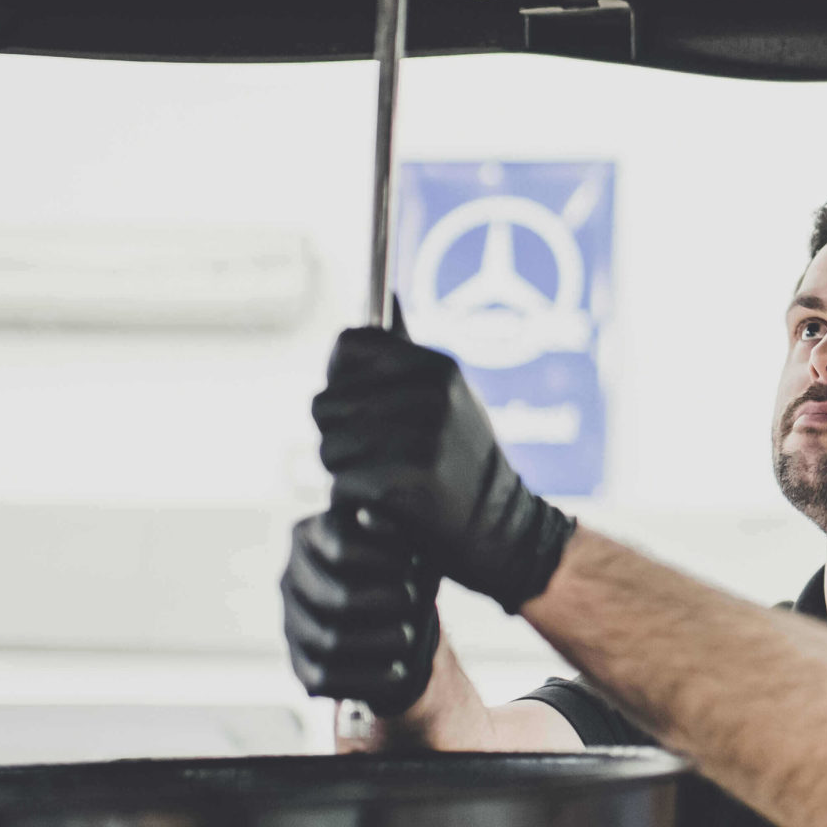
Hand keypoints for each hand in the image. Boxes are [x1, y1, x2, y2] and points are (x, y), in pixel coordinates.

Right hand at [281, 507, 441, 715]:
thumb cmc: (400, 560)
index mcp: (307, 536)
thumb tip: (369, 517)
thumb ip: (389, 523)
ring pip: (327, 640)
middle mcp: (290, 579)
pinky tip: (399, 672)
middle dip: (379, 602)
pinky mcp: (299, 662)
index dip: (378, 558)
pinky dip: (366, 678)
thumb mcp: (400, 535)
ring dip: (376, 641)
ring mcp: (290, 622)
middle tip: (413, 602)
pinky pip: (323, 678)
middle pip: (332, 598)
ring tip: (409, 637)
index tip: (413, 563)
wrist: (396, 606)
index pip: (338, 548)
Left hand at [310, 325, 575, 611]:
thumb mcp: (448, 397)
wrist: (500, 530)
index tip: (361, 406)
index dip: (342, 380)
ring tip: (382, 479)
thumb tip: (384, 296)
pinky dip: (356, 500)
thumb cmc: (460, 462)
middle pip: (326, 401)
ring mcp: (424, 436)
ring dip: (343, 471)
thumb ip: (407, 356)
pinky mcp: (410, 480)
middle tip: (375, 455)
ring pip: (329, 446)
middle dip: (337, 433)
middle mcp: (433, 393)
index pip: (348, 345)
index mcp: (438, 366)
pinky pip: (343, 482)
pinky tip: (387, 504)